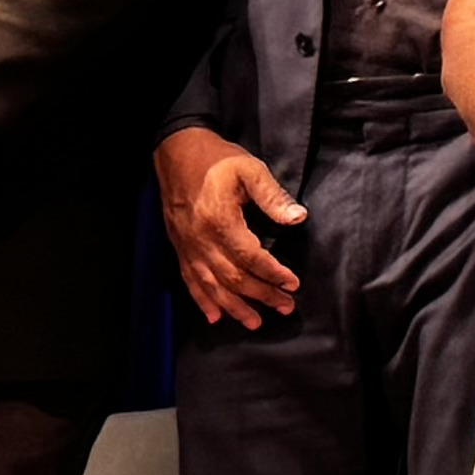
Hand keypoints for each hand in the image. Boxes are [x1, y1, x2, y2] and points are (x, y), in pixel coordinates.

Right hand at [154, 126, 305, 329]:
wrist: (176, 151)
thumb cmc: (216, 159)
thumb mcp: (250, 169)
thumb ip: (273, 197)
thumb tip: (298, 218)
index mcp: (220, 221)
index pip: (250, 257)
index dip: (273, 273)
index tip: (293, 284)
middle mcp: (200, 239)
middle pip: (233, 277)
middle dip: (261, 295)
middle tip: (285, 307)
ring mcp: (187, 246)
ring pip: (211, 285)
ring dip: (234, 306)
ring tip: (255, 322)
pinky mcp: (179, 246)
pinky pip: (189, 280)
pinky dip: (202, 300)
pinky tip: (214, 316)